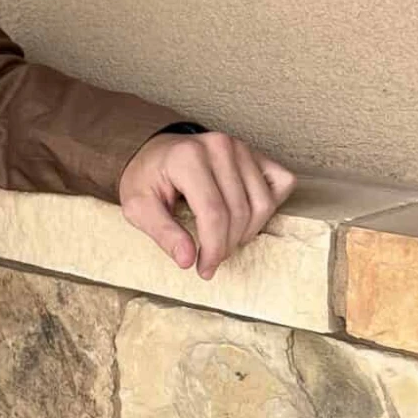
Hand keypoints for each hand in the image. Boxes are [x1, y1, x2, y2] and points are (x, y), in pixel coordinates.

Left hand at [117, 129, 297, 280]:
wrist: (156, 152)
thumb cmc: (147, 179)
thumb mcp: (137, 207)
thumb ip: (162, 233)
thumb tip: (187, 260)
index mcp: (187, 158)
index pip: (214, 213)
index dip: (214, 249)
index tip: (204, 270)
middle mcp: (219, 147)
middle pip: (239, 212)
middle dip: (227, 245)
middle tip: (211, 258)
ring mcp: (241, 148)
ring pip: (263, 203)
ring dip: (248, 231)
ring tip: (224, 240)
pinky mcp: (256, 153)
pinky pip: (280, 184)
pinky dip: (268, 207)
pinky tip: (245, 217)